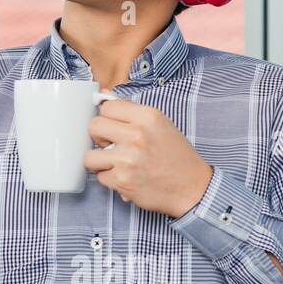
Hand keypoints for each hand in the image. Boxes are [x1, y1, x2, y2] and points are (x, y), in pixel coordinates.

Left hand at [82, 97, 212, 217]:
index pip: (106, 107)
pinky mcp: (122, 181)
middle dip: (99, 137)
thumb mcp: (160, 124)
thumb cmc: (176, 156)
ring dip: (100, 161)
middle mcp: (137, 135)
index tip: (114, 126)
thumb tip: (102, 96)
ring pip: (89, 156)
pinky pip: (100, 177)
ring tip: (116, 163)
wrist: (193, 188)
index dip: (107, 117)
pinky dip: (110, 179)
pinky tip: (126, 176)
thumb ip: (130, 110)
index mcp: (147, 116)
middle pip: (93, 126)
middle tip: (112, 145)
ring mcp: (127, 159)